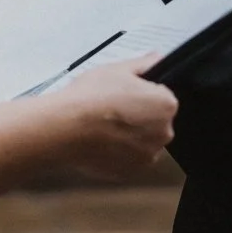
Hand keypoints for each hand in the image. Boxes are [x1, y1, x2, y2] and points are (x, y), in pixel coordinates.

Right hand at [35, 58, 178, 180]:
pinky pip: (130, 158)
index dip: (144, 91)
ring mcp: (146, 157)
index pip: (163, 95)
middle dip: (141, 114)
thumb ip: (145, 63)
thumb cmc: (91, 97)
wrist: (66, 128)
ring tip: (107, 123)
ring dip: (131, 134)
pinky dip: (120, 151)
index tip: (127, 92)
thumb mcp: (119, 68)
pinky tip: (103, 139)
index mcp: (165, 106)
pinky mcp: (129, 173)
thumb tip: (157, 59)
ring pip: (143, 140)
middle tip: (115, 106)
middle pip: (156, 120)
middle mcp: (162, 135)